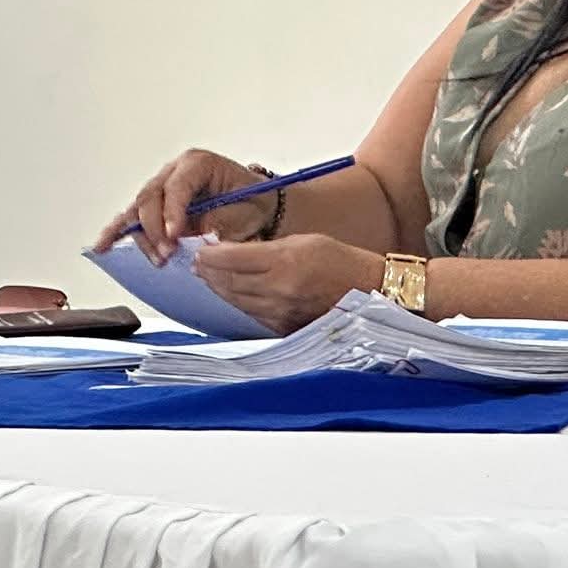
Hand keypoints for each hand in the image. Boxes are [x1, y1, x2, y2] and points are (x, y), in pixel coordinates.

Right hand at [94, 149, 272, 263]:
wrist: (261, 208)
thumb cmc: (254, 204)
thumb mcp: (244, 211)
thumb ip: (217, 221)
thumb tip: (193, 235)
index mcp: (198, 164)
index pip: (176, 186)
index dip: (172, 212)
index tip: (175, 236)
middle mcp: (175, 172)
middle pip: (151, 198)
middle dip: (156, 229)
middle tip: (167, 253)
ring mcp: (162, 188)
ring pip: (138, 210)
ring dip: (143, 237)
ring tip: (158, 258)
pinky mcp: (157, 207)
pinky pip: (132, 218)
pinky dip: (118, 232)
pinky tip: (103, 245)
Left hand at [193, 234, 384, 335]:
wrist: (370, 291)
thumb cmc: (341, 262)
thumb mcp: (305, 241)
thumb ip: (267, 248)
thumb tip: (233, 252)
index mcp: (285, 262)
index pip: (232, 258)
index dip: (210, 254)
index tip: (201, 249)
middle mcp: (278, 289)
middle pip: (228, 281)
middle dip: (208, 271)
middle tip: (198, 263)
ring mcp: (279, 311)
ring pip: (235, 300)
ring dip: (218, 288)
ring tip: (208, 277)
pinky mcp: (283, 327)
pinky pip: (250, 313)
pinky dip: (237, 302)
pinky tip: (232, 293)